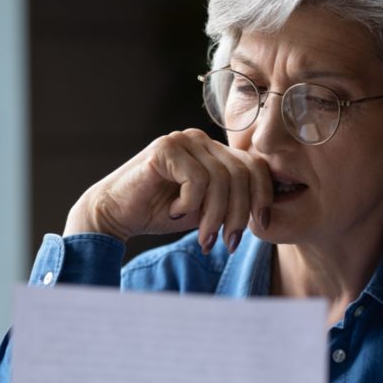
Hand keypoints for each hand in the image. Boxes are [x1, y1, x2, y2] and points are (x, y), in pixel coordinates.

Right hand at [63, 129, 272, 252]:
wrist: (114, 215)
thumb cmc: (160, 213)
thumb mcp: (207, 210)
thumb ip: (233, 203)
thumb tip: (268, 214)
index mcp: (215, 150)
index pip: (255, 166)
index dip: (263, 197)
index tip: (262, 226)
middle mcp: (201, 140)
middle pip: (242, 173)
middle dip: (239, 214)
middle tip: (227, 242)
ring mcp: (182, 140)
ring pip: (221, 179)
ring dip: (214, 216)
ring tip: (203, 237)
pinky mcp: (164, 149)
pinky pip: (197, 180)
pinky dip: (190, 204)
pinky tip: (174, 211)